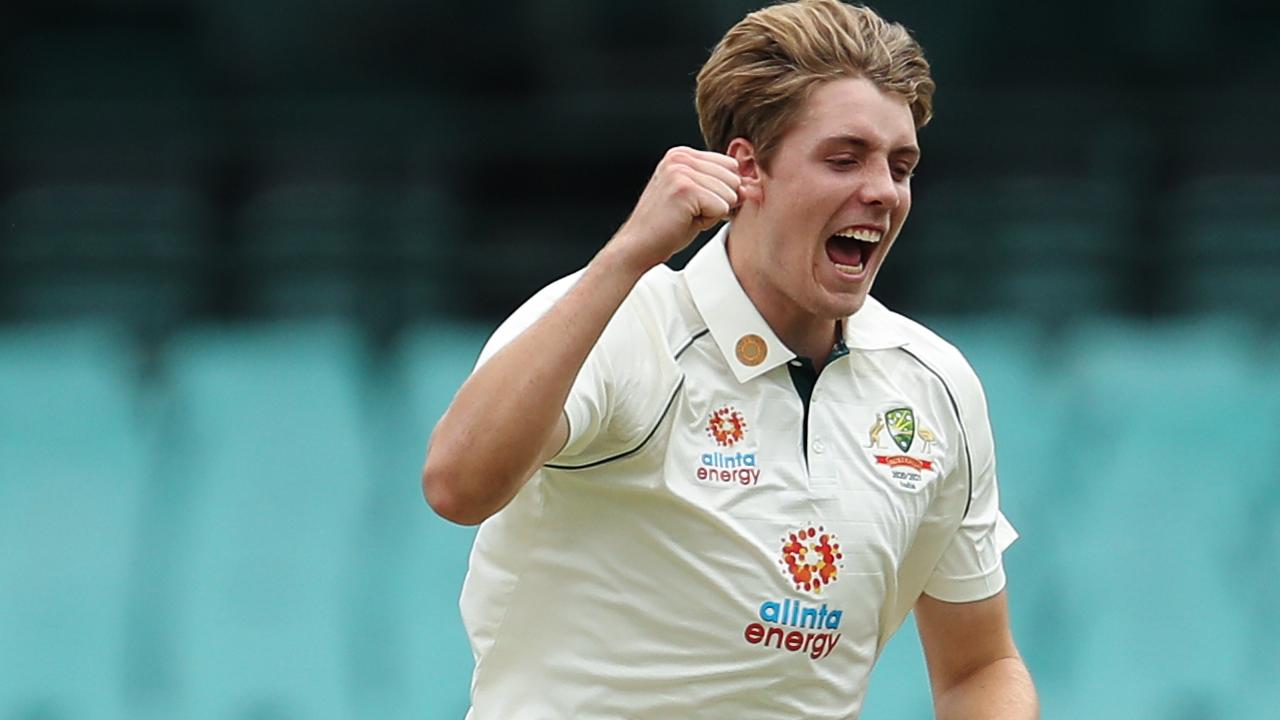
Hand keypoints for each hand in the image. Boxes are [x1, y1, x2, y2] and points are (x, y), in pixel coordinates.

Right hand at [608, 147, 742, 272]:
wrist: (638, 247)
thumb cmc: (668, 227)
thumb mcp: (698, 198)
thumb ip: (722, 186)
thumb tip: (753, 186)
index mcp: (682, 154)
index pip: (730, 165)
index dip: (721, 191)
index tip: (696, 204)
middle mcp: (680, 157)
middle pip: (733, 177)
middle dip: (719, 201)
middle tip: (690, 213)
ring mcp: (680, 171)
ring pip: (730, 193)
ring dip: (713, 212)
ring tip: (687, 217)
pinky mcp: (684, 188)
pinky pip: (721, 206)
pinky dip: (708, 220)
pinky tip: (685, 221)